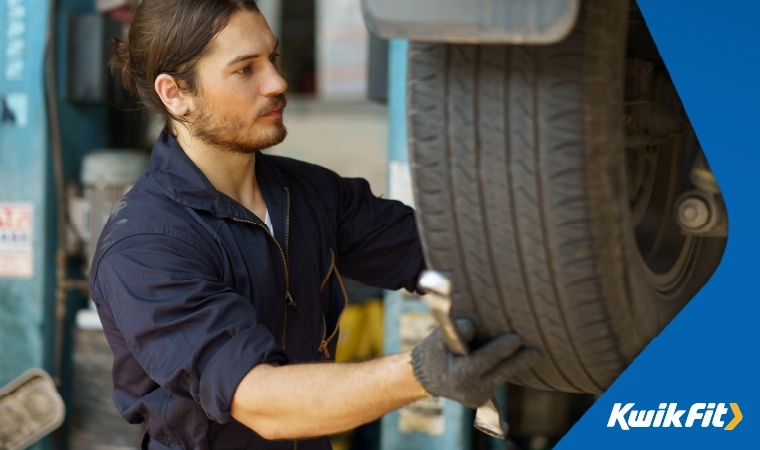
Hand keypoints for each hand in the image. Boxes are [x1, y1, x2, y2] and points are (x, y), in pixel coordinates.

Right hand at [410, 319, 540, 408]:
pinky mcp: (484, 399)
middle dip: (519, 361)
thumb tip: (471, 327)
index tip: (516, 339)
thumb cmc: (435, 351)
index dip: (499, 350)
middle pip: (499, 374)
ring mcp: (478, 398)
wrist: (427, 376)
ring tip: (534, 351)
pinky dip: (506, 368)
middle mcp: (469, 390)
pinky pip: (498, 380)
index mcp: (457, 375)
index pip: (482, 361)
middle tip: (537, 350)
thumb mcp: (439, 337)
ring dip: (516, 364)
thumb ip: (455, 331)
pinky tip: (519, 357)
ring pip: (501, 377)